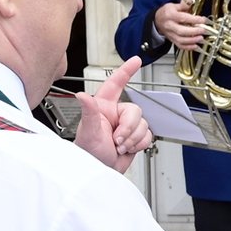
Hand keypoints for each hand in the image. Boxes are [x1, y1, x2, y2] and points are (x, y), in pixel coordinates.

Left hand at [73, 57, 151, 173]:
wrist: (99, 170)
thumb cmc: (88, 152)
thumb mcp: (87, 131)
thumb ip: (88, 112)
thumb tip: (82, 96)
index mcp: (103, 106)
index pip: (116, 84)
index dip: (126, 71)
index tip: (136, 61)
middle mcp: (116, 113)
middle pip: (136, 110)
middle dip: (129, 128)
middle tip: (117, 139)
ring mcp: (126, 126)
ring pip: (143, 124)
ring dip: (132, 139)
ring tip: (119, 146)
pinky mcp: (135, 137)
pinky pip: (148, 135)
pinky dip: (139, 144)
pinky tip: (127, 148)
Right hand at [153, 0, 207, 51]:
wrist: (158, 20)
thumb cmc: (167, 12)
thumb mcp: (173, 5)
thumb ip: (184, 3)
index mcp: (170, 15)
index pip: (183, 18)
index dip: (194, 20)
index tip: (203, 20)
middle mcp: (170, 26)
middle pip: (181, 31)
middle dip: (194, 32)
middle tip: (203, 30)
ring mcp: (171, 34)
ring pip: (180, 40)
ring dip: (192, 40)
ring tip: (201, 38)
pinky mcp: (172, 40)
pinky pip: (180, 46)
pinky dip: (188, 47)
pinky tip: (196, 46)